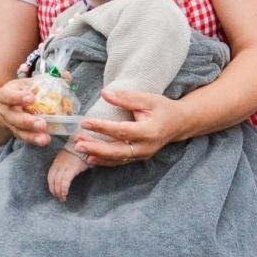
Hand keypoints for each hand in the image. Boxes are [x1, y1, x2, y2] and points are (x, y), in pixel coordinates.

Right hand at [0, 78, 51, 146]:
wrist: (13, 105)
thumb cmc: (26, 90)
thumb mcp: (33, 82)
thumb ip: (50, 78)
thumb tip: (66, 75)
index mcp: (7, 93)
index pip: (6, 95)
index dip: (16, 97)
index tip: (31, 98)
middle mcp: (6, 110)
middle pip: (12, 117)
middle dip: (27, 121)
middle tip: (42, 123)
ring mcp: (11, 123)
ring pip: (19, 131)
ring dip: (32, 135)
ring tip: (45, 139)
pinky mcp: (18, 132)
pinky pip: (25, 138)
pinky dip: (35, 140)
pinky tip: (45, 140)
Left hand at [48, 148, 88, 201]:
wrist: (87, 144)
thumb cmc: (79, 153)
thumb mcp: (67, 159)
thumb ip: (63, 167)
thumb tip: (62, 180)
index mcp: (56, 162)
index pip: (50, 177)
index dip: (51, 187)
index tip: (54, 193)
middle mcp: (59, 164)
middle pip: (52, 180)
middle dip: (54, 191)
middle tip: (58, 198)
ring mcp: (65, 165)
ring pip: (58, 182)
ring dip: (59, 192)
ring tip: (62, 198)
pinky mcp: (73, 167)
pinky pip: (65, 181)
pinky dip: (64, 189)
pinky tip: (65, 194)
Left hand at [72, 89, 187, 165]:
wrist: (179, 124)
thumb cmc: (163, 108)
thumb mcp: (148, 99)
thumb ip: (126, 98)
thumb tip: (105, 94)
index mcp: (149, 131)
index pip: (121, 130)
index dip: (102, 127)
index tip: (85, 122)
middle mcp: (146, 147)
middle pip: (117, 151)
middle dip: (96, 148)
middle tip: (78, 143)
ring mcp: (143, 155)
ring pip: (117, 159)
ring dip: (97, 154)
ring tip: (79, 148)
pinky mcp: (139, 158)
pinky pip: (120, 162)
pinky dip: (104, 161)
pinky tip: (91, 158)